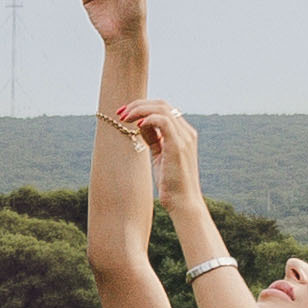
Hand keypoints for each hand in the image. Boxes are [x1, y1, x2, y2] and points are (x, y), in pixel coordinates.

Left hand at [113, 97, 203, 218]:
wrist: (183, 203)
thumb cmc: (172, 184)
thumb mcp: (160, 156)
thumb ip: (154, 139)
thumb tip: (141, 125)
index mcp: (184, 134)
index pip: (164, 109)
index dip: (143, 107)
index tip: (125, 114)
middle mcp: (187, 133)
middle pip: (162, 104)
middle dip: (138, 105)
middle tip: (120, 113)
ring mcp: (185, 138)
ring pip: (162, 109)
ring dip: (140, 110)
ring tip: (124, 118)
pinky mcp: (179, 146)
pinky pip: (163, 121)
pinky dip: (148, 119)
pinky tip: (137, 126)